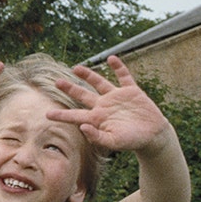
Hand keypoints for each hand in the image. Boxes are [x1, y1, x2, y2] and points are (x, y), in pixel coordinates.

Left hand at [48, 56, 172, 151]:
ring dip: (88, 75)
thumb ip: (97, 137)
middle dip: (70, 88)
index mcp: (97, 119)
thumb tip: (82, 127)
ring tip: (76, 68)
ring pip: (99, 83)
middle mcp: (103, 106)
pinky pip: (124, 76)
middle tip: (56, 82)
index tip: (47, 114)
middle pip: (82, 95)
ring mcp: (116, 97)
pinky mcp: (131, 91)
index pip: (75, 115)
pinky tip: (111, 58)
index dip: (61, 115)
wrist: (153, 135)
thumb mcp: (114, 142)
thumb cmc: (132, 141)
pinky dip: (118, 67)